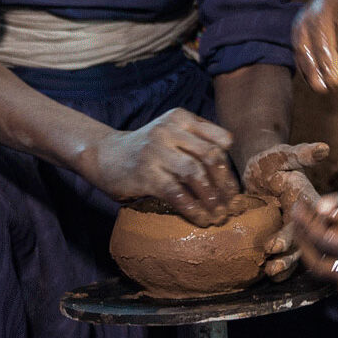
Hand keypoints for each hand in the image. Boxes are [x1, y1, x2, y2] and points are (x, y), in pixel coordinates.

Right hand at [79, 108, 240, 226]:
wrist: (104, 155)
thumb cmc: (147, 150)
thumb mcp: (171, 134)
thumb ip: (196, 143)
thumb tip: (229, 177)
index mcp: (181, 118)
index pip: (219, 139)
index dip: (230, 166)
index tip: (232, 187)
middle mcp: (169, 130)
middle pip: (210, 156)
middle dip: (224, 184)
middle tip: (231, 204)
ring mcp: (156, 151)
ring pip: (195, 173)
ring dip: (211, 197)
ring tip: (219, 215)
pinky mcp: (146, 173)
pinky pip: (176, 193)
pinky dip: (193, 208)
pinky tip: (201, 219)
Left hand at [242, 142, 329, 279]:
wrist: (260, 171)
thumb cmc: (272, 162)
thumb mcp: (283, 155)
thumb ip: (302, 153)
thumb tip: (324, 148)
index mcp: (310, 201)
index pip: (309, 222)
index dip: (295, 236)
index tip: (274, 245)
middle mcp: (308, 220)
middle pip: (305, 243)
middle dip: (290, 257)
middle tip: (272, 265)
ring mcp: (298, 231)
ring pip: (299, 254)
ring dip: (286, 265)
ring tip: (271, 273)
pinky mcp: (286, 238)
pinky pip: (289, 256)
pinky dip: (282, 268)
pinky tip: (270, 276)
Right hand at [293, 0, 337, 92]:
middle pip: (321, 25)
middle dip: (327, 58)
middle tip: (336, 84)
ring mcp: (314, 4)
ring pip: (304, 33)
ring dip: (311, 63)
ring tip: (322, 88)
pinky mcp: (303, 19)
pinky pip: (298, 42)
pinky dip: (305, 64)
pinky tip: (314, 82)